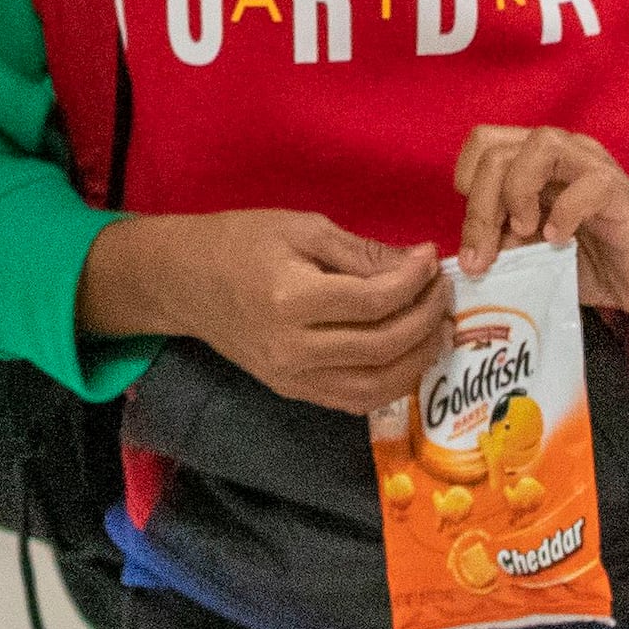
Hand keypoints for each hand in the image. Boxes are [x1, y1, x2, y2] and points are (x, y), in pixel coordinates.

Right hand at [82, 210, 455, 411]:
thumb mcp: (301, 228)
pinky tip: (410, 355)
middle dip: (426, 319)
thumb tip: (417, 264)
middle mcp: (293, 348)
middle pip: (382, 346)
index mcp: (291, 299)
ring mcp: (293, 378)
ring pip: (376, 385)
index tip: (430, 258)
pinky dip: (393, 383)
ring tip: (438, 328)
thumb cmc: (240, 242)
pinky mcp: (294, 392)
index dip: (413, 282)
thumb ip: (361, 252)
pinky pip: (356, 400)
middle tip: (442, 292)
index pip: (373, 302)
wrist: (186, 281)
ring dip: (419, 358)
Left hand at [455, 126, 628, 322]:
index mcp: (536, 163)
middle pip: (499, 151)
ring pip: (542, 145)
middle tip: (483, 258)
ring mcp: (594, 167)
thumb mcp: (536, 253)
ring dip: (518, 192)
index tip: (471, 237)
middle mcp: (562, 154)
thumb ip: (505, 244)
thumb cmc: (594, 260)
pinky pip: (589, 183)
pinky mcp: (621, 194)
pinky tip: (559, 242)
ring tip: (523, 233)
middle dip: (479, 208)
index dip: (466, 183)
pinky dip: (565, 212)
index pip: (484, 143)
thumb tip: (470, 254)